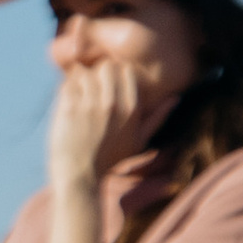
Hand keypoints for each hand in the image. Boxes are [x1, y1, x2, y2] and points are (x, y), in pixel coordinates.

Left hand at [47, 57, 154, 190]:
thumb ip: (157, 118)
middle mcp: (112, 104)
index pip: (125, 69)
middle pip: (105, 66)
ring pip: (85, 72)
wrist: (80, 176)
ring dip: (81, 79)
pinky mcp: (68, 109)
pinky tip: (68, 99)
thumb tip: (175, 98)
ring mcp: (89, 105)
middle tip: (93, 86)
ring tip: (80, 93)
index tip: (109, 84)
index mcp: (131, 109)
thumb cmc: (110, 160)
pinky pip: (67, 83)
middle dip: (98, 73)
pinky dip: (66, 88)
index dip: (116, 73)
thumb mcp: (140, 142)